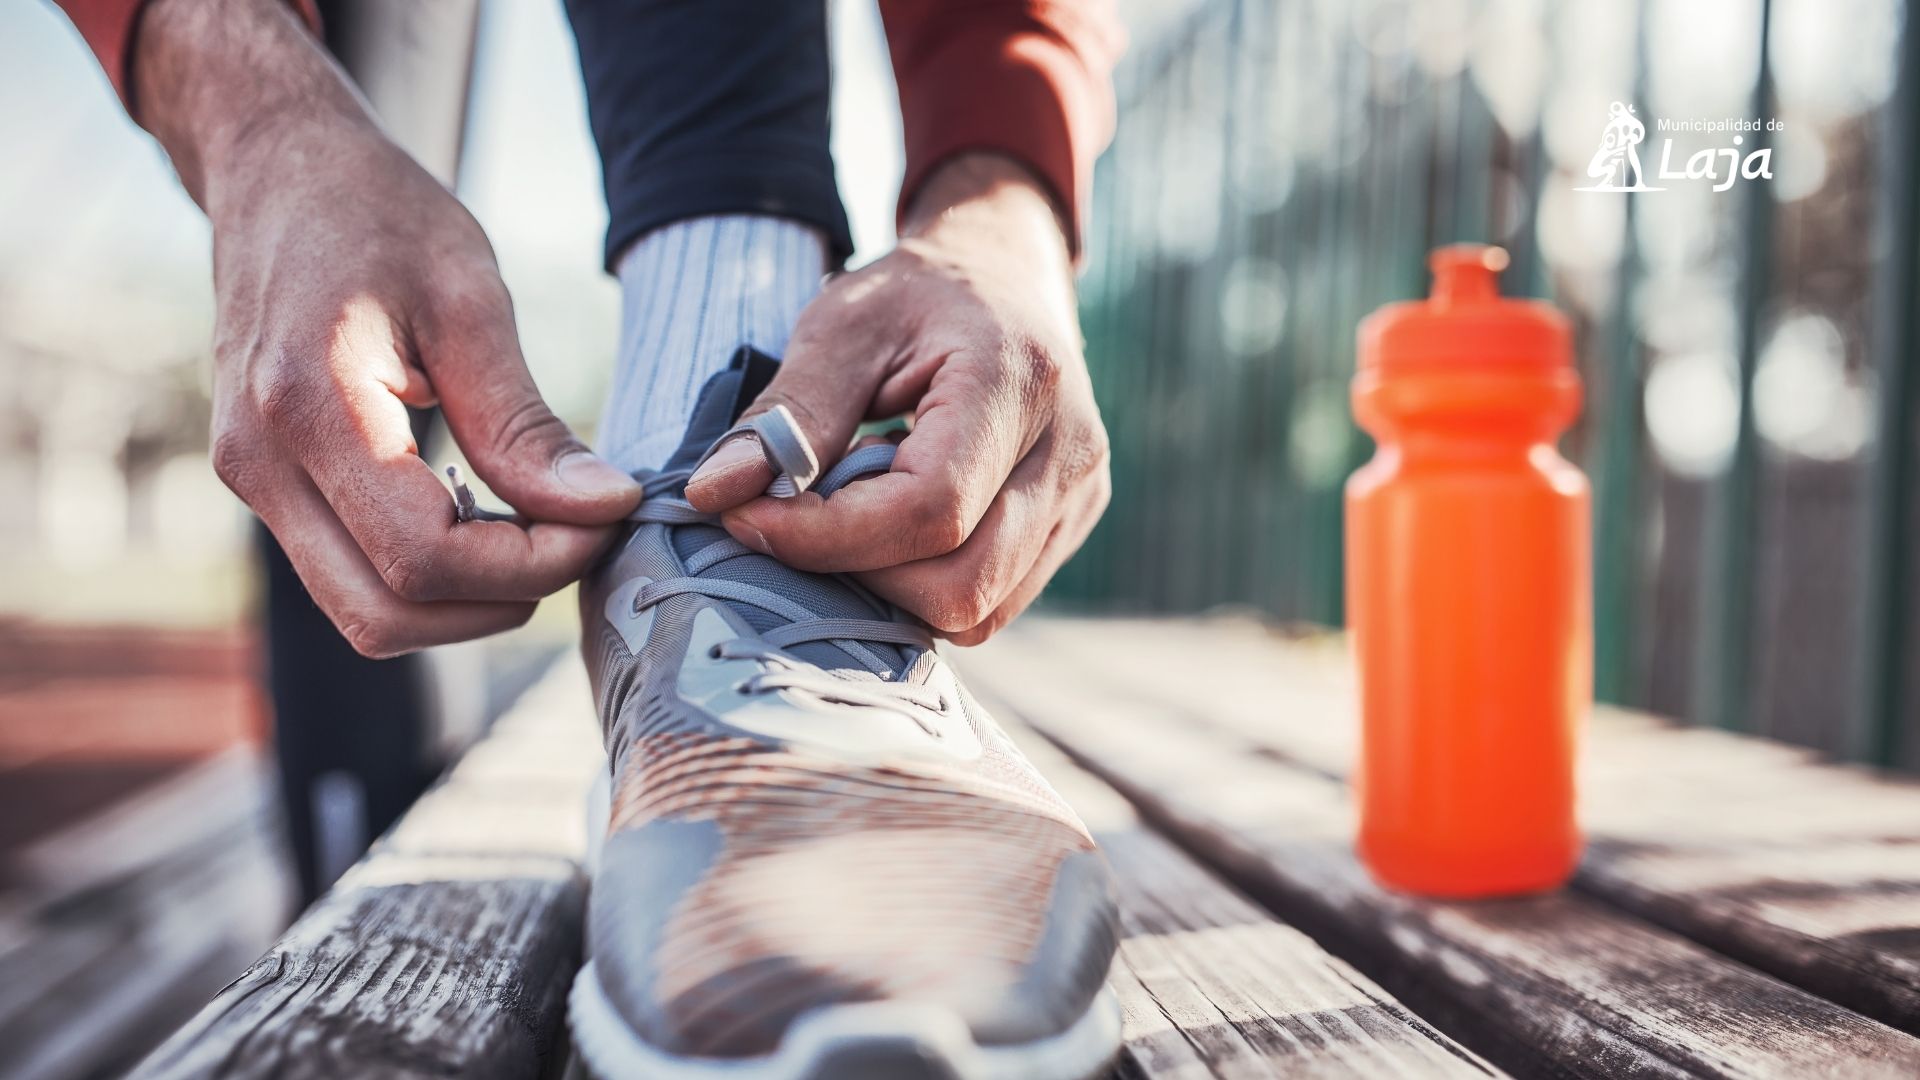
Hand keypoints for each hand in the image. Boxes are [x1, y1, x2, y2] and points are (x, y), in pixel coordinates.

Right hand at [137, 0, 639, 656]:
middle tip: (580, 537)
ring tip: (539, 532)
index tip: (605, 520)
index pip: (425, 556)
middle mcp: (259, 461)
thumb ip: (525, 421)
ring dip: (465, 602)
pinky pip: (348, 578)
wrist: (277, 170)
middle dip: (502, 597)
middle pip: (387, 613)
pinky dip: (428, 580)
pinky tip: (485, 520)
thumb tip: (603, 508)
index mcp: (309, 406)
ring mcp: (250, 480)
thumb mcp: (469, 298)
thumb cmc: (377, 214)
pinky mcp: (262, 484)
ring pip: (365, 615)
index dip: (531, 564)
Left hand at [685, 155, 1109, 643]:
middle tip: (795, 521)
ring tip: (848, 517)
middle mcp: (1069, 452)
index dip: (828, 534)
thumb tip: (713, 494)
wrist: (1005, 274)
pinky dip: (924, 587)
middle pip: (961, 583)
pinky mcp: (1071, 529)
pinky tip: (890, 528)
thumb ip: (786, 412)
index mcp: (1018, 381)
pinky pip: (992, 604)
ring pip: (977, 611)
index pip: (929, 508)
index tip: (747, 517)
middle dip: (859, 572)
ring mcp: (1081, 499)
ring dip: (890, 587)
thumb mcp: (842, 324)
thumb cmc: (919, 294)